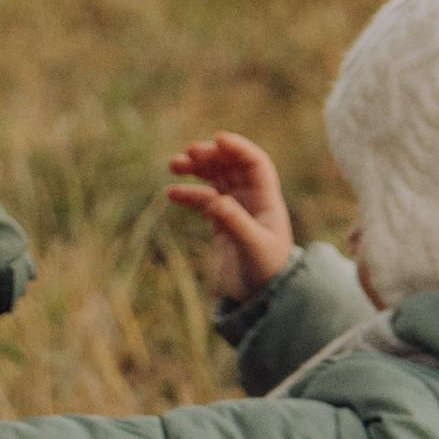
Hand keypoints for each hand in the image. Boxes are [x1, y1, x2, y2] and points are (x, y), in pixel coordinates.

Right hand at [166, 132, 295, 301]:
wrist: (262, 298)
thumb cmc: (266, 271)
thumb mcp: (252, 247)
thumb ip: (235, 222)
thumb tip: (215, 199)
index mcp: (266, 200)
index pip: (254, 163)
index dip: (238, 148)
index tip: (217, 139)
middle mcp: (251, 200)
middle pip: (230, 166)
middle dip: (210, 156)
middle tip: (189, 153)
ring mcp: (235, 210)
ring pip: (214, 179)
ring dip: (196, 169)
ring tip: (174, 164)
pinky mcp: (220, 223)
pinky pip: (203, 199)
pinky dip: (188, 194)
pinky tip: (171, 193)